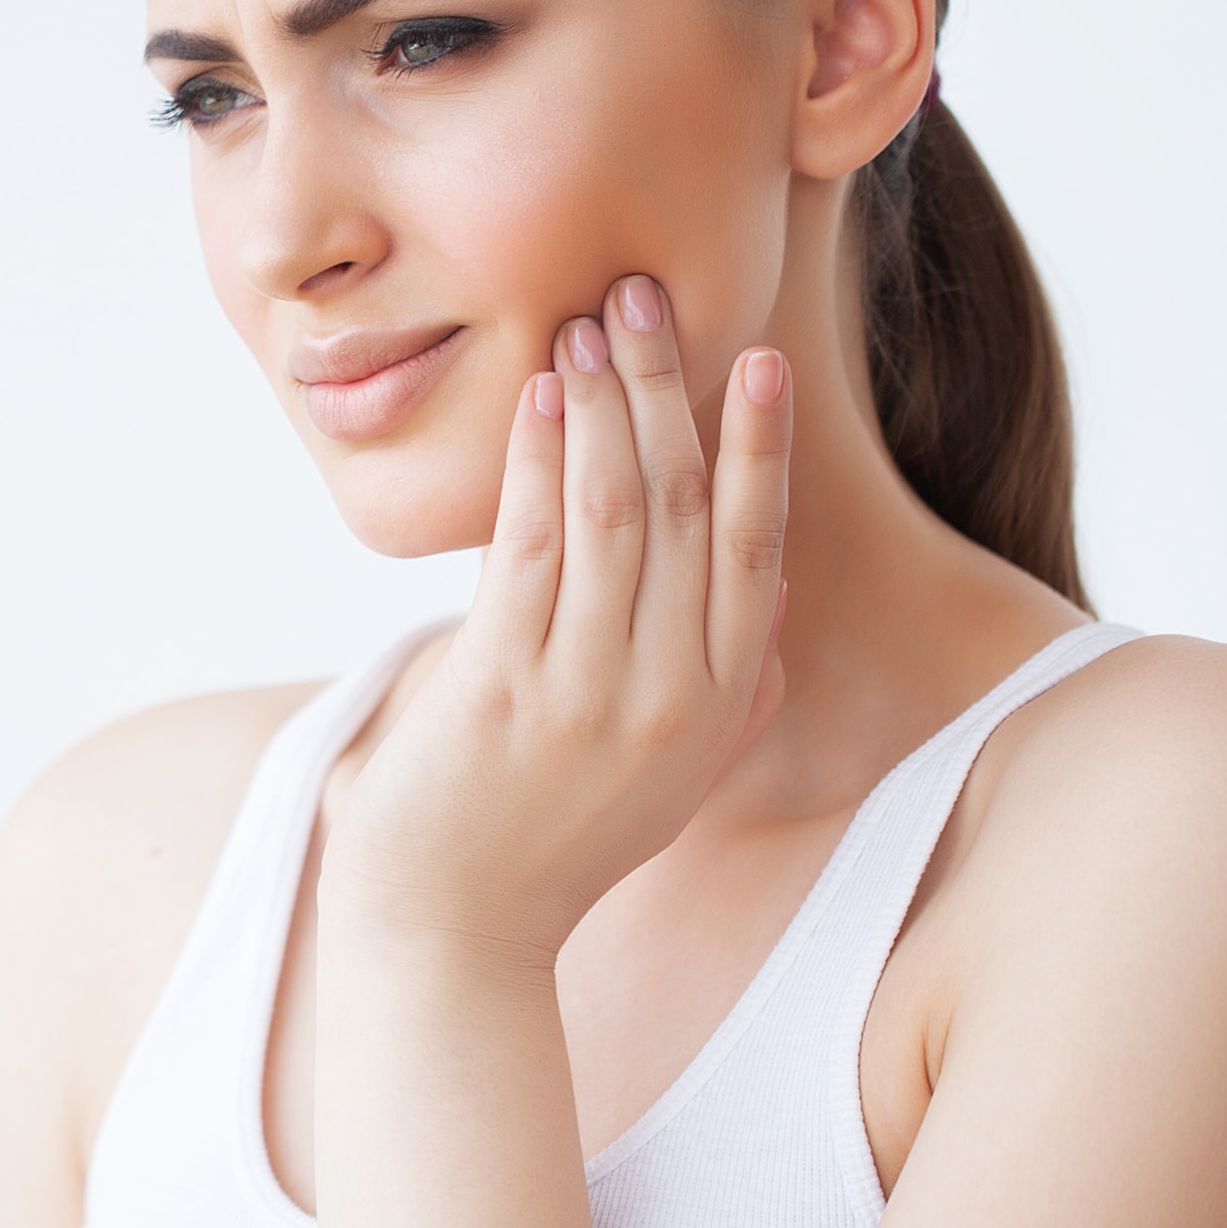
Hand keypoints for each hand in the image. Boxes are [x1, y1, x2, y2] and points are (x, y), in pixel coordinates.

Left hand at [322, 275, 792, 966]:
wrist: (455, 933)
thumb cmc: (551, 845)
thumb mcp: (672, 781)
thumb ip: (731, 698)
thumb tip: (771, 604)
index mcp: (717, 705)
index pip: (751, 547)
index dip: (756, 446)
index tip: (756, 357)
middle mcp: (667, 693)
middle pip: (681, 506)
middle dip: (664, 388)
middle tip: (641, 294)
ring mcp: (587, 691)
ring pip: (612, 511)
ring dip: (598, 403)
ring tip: (584, 323)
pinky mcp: (504, 689)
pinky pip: (531, 546)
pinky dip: (538, 459)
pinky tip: (537, 398)